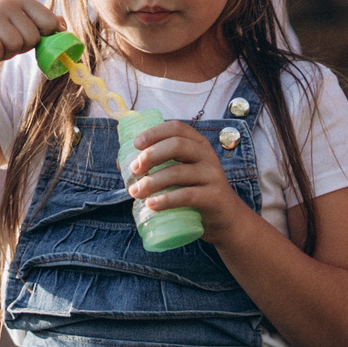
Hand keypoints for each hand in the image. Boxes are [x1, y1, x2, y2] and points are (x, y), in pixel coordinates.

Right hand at [0, 0, 61, 81]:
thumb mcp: (24, 34)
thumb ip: (45, 27)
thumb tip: (63, 25)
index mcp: (22, 1)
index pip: (50, 23)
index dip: (43, 39)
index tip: (29, 39)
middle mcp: (5, 2)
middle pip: (33, 36)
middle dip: (22, 48)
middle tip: (6, 44)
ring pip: (14, 43)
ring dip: (6, 53)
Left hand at [124, 121, 251, 240]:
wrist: (225, 218)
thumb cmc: (196, 192)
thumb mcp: (180, 174)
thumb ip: (157, 167)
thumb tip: (122, 162)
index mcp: (198, 145)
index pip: (177, 128)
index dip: (155, 132)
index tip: (136, 144)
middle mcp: (207, 156)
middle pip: (177, 145)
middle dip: (151, 155)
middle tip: (134, 169)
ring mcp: (212, 176)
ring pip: (178, 172)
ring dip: (152, 181)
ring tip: (135, 192)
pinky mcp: (213, 197)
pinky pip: (188, 196)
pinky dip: (166, 200)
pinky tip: (151, 205)